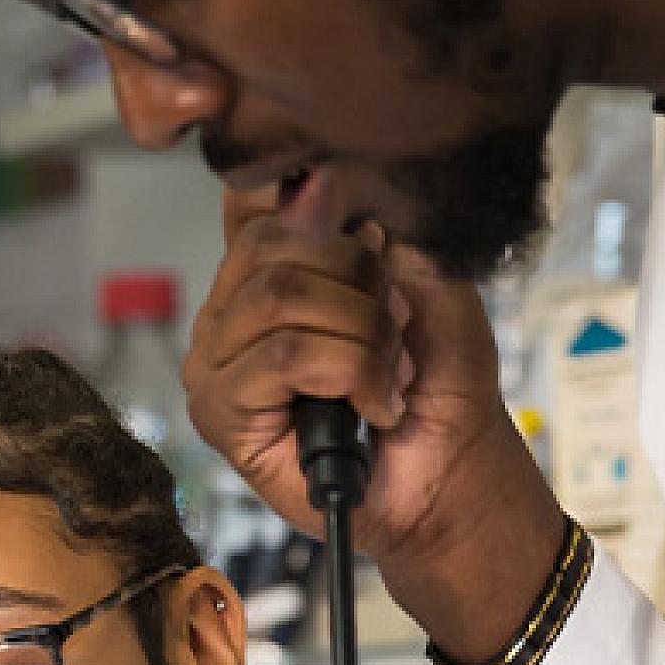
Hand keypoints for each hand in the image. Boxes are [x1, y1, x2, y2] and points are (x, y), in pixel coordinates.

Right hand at [186, 191, 565, 664]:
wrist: (449, 478)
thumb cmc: (436, 392)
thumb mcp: (435, 288)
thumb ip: (387, 235)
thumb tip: (324, 186)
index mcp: (264, 278)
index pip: (256, 207)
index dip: (312, 207)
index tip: (372, 246)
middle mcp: (227, 318)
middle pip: (273, 246)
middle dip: (358, 287)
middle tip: (392, 339)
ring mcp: (215, 367)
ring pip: (279, 298)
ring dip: (360, 336)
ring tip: (384, 379)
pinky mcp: (220, 414)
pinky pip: (285, 356)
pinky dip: (350, 374)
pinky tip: (371, 409)